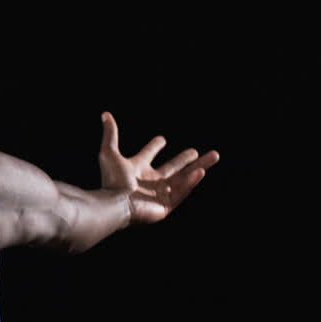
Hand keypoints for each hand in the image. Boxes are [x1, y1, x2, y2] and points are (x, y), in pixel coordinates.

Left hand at [98, 111, 218, 223]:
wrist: (116, 204)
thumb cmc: (112, 181)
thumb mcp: (109, 153)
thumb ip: (111, 134)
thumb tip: (106, 115)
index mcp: (137, 169)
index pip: (148, 155)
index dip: (154, 146)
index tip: (162, 139)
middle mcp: (150, 182)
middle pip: (172, 168)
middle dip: (185, 160)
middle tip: (196, 151)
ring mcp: (159, 194)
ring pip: (184, 179)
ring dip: (199, 167)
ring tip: (215, 155)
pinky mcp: (166, 206)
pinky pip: (182, 192)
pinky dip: (191, 182)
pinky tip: (201, 171)